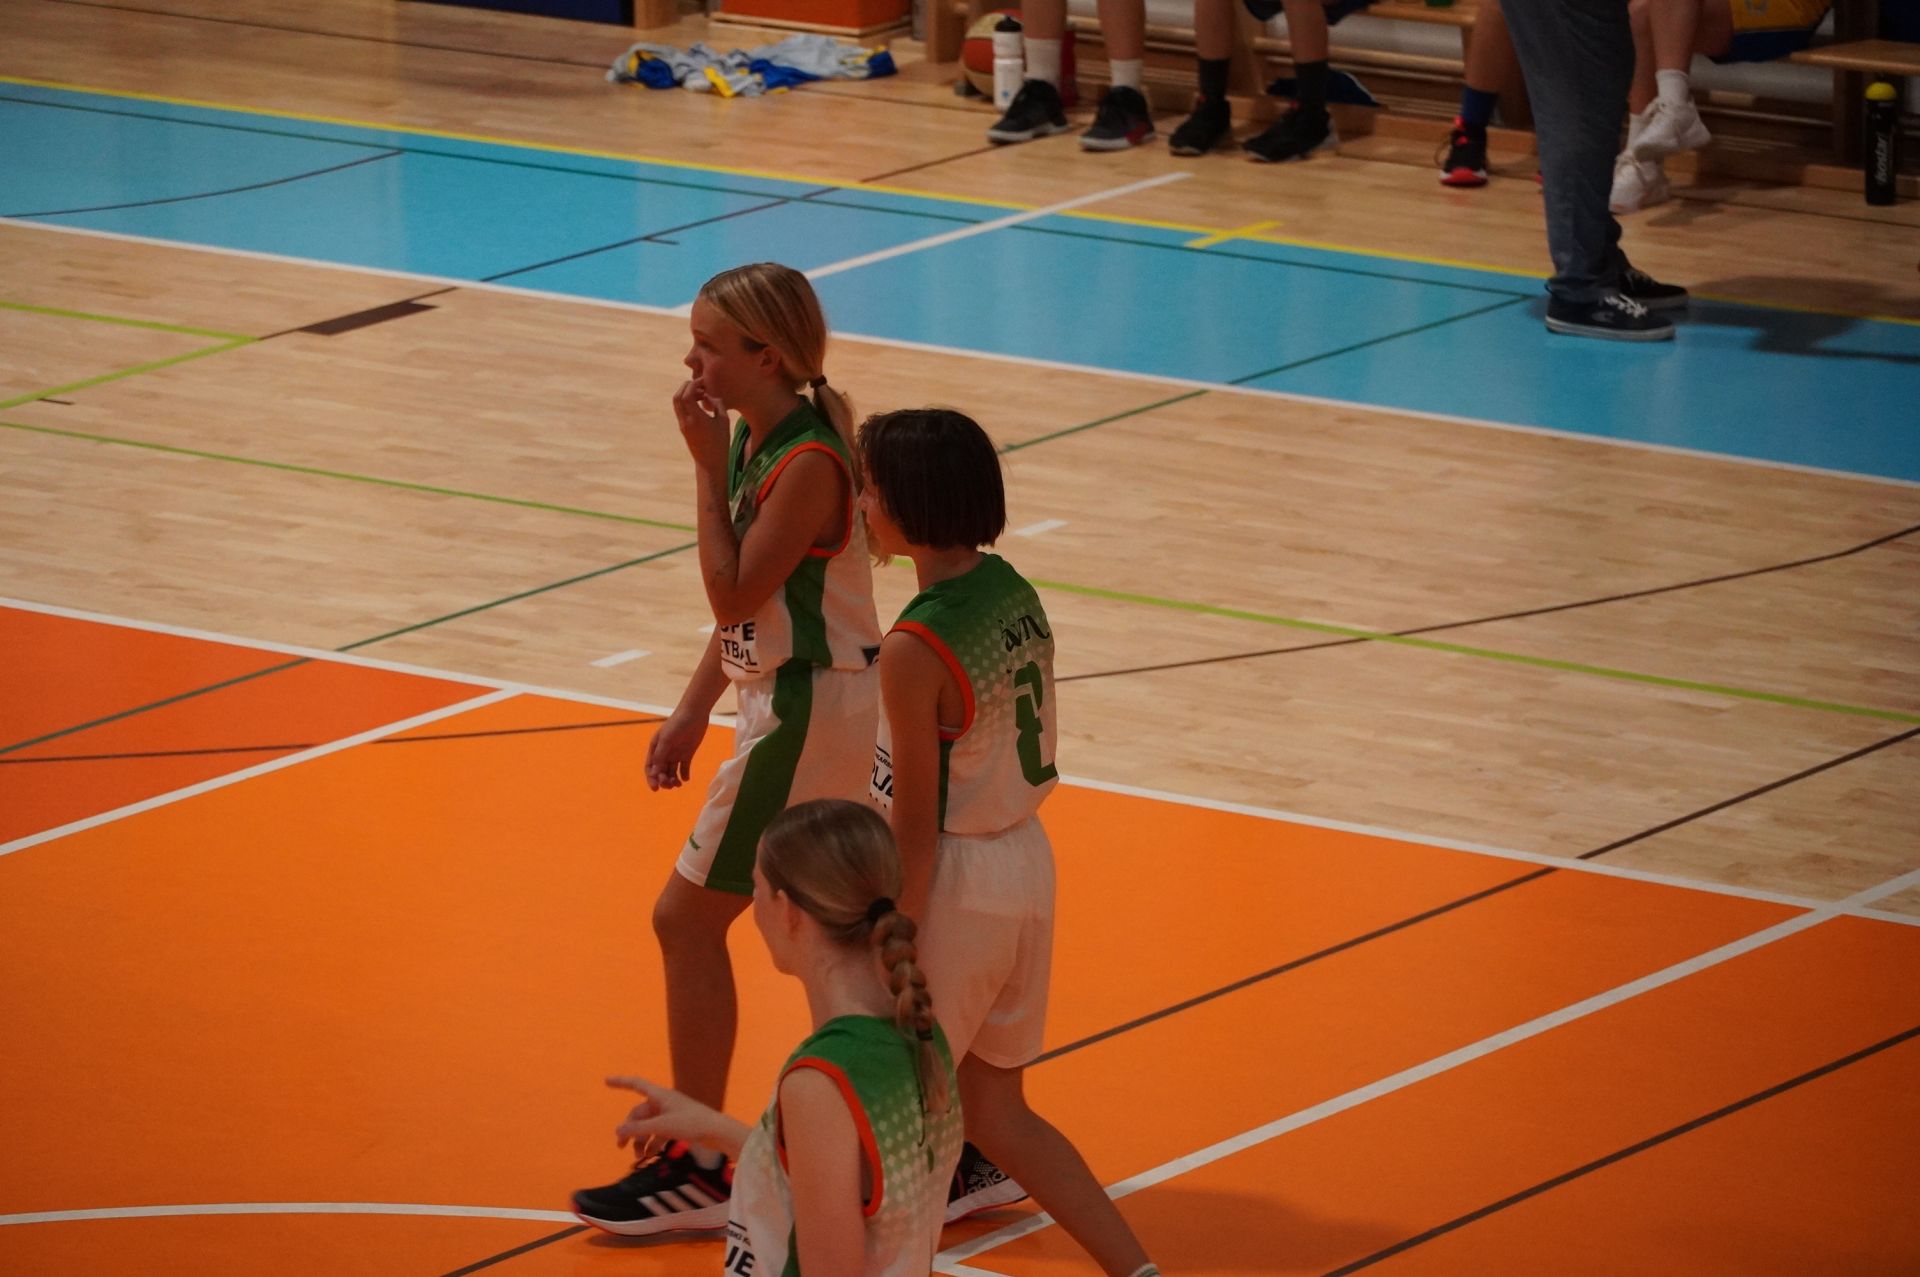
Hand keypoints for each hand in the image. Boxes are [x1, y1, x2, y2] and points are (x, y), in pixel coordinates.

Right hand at [606, 1075, 722, 1150]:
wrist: (717, 1132)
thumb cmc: (691, 1123)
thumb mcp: (662, 1126)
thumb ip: (639, 1128)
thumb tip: (618, 1130)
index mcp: (660, 1095)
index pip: (636, 1084)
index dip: (620, 1082)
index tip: (606, 1081)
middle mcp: (664, 1102)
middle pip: (639, 1113)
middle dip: (629, 1129)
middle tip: (621, 1147)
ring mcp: (670, 1114)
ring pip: (648, 1125)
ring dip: (641, 1140)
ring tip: (638, 1156)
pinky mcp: (677, 1126)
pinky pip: (658, 1133)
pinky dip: (652, 1143)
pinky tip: (649, 1155)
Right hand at [645, 712, 706, 790]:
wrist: (695, 713)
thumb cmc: (677, 724)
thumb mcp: (666, 739)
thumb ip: (660, 756)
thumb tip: (654, 773)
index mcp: (655, 748)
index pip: (650, 767)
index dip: (651, 779)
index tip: (655, 788)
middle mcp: (665, 752)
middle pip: (661, 772)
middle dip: (663, 780)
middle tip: (670, 785)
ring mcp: (676, 753)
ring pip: (672, 771)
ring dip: (673, 780)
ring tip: (678, 784)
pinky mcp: (687, 753)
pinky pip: (684, 768)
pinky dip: (684, 775)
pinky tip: (685, 779)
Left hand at [673, 379, 729, 474]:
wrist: (710, 464)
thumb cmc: (721, 443)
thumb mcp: (724, 421)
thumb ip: (717, 404)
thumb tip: (710, 395)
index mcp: (696, 418)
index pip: (687, 394)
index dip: (694, 384)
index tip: (704, 381)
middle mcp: (685, 421)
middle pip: (677, 396)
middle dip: (686, 386)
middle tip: (699, 385)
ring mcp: (682, 425)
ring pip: (676, 403)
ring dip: (685, 394)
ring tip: (700, 394)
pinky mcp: (683, 428)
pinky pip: (680, 410)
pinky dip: (686, 402)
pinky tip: (699, 404)